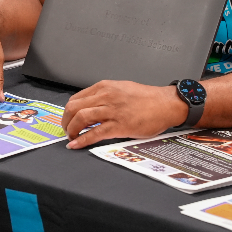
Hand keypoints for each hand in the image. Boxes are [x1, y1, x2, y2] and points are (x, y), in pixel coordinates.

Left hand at [61, 81, 187, 148]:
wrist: (166, 104)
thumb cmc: (147, 98)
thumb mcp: (121, 89)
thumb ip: (105, 95)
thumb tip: (91, 106)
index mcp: (104, 87)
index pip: (76, 98)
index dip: (68, 111)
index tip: (67, 119)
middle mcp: (105, 96)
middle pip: (74, 107)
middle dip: (65, 121)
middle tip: (66, 130)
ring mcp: (112, 111)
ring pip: (81, 118)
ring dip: (71, 130)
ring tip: (71, 137)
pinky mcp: (119, 125)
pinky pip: (95, 133)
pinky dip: (82, 140)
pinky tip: (76, 144)